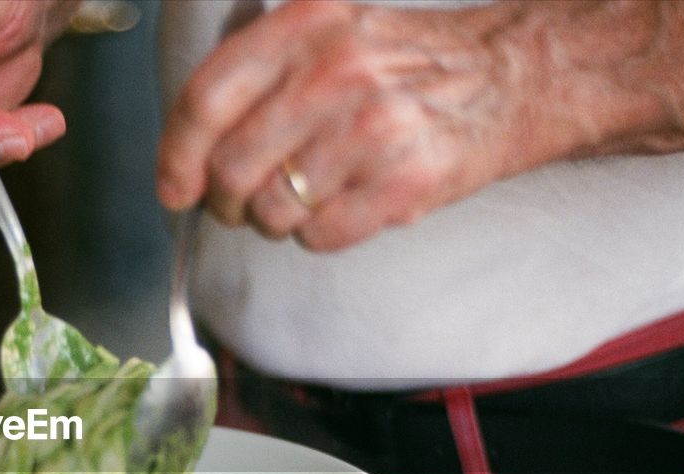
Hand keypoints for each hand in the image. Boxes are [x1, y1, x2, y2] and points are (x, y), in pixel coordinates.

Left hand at [156, 1, 551, 250]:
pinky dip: (319, 234)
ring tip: (305, 197)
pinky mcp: (402, 182)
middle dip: (225, 201)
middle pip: (231, 169)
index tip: (174, 188)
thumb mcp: (327, 33)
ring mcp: (370, 129)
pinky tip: (344, 205)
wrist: (510, 76)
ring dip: (274, 220)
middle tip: (242, 202)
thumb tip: (186, 155)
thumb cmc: (403, 65)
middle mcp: (334, 73)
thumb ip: (256, 75)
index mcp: (304, 27)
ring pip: (271, 211)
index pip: (206, 100)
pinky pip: (317, 236)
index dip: (177, 155)